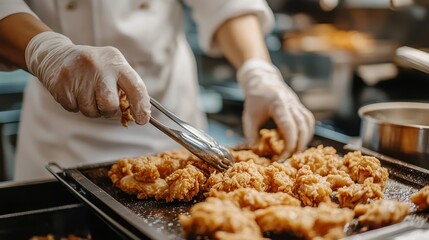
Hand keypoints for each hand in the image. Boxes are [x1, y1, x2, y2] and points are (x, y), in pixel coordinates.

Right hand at [25, 31, 150, 123]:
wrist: (58, 55)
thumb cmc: (96, 68)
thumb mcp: (113, 68)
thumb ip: (127, 88)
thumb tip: (141, 115)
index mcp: (115, 62)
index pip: (135, 87)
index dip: (141, 107)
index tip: (142, 119)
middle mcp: (97, 65)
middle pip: (109, 104)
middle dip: (109, 111)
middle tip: (106, 107)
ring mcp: (77, 73)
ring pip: (90, 110)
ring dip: (92, 109)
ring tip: (88, 95)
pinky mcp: (61, 84)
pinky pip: (73, 108)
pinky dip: (76, 106)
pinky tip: (75, 92)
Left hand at [237, 59, 314, 157]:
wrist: (262, 80)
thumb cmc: (255, 98)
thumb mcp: (249, 116)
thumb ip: (251, 133)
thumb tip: (255, 149)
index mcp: (278, 104)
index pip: (289, 126)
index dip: (290, 142)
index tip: (284, 155)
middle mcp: (291, 103)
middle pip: (303, 125)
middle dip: (299, 143)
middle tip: (292, 157)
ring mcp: (297, 103)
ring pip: (308, 122)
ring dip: (306, 138)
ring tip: (297, 151)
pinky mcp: (299, 105)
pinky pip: (308, 119)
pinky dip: (307, 131)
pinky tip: (301, 140)